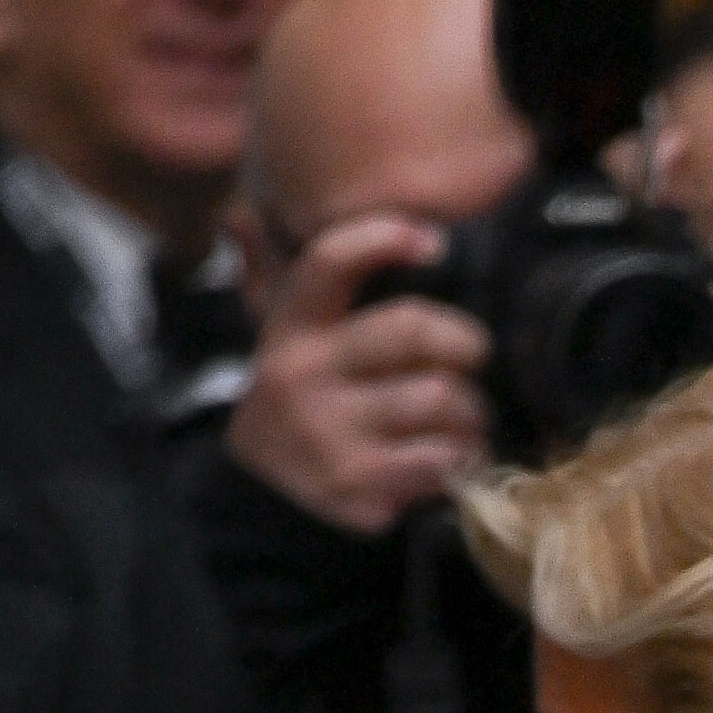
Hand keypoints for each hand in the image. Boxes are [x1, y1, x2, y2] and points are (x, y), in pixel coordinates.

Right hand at [224, 210, 492, 537]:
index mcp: (293, 325)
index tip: (434, 242)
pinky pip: (442, 457)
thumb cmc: (303, 399)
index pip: (331, 260)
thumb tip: (239, 218)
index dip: (385, 238)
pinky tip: (457, 456)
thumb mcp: (285, 336)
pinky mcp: (357, 480)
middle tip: (473, 357)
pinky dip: (465, 457)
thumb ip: (288, 278)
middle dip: (464, 341)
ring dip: (472, 411)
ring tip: (467, 420)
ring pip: (440, 397)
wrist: (261, 494)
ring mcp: (329, 428)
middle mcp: (304, 371)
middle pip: (411, 328)